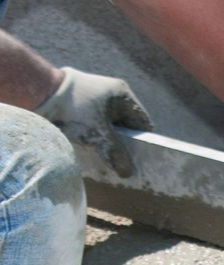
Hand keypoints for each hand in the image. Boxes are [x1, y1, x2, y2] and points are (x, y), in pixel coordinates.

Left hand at [34, 67, 151, 177]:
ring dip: (108, 140)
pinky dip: (95, 134)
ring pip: (110, 125)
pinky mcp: (82, 101)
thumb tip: (128, 173)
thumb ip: (117, 154)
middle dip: (123, 143)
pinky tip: (90, 146)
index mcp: (123, 94)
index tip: (136, 160)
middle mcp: (112, 92)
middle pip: (126, 125)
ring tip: (103, 156)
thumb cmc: (73, 110)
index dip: (142, 142)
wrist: (39, 92)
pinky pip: (96, 122)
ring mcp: (96, 95)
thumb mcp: (99, 135)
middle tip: (119, 161)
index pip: (142, 123)